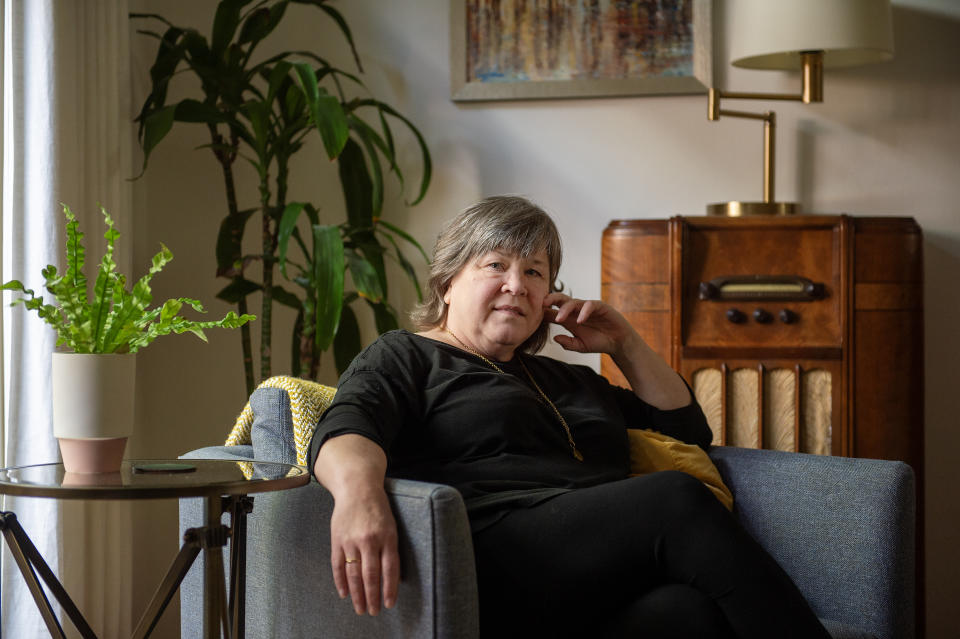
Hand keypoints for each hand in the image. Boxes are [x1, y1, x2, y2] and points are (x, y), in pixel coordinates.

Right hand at [329, 487, 399, 615]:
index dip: (389, 589)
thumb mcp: (391, 525)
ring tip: (360, 608)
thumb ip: (390, 549)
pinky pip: (338, 565)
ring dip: (357, 594)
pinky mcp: (337, 539)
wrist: (357, 487)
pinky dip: (340, 582)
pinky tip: (344, 594)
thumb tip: (391, 576)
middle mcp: (369, 540)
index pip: (390, 569)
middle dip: (372, 597)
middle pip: (371, 575)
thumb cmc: (378, 508)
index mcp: (387, 537)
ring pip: (354, 574)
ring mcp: (351, 540)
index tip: (389, 604)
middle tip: (373, 612)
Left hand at [543, 293, 637, 356]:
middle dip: (550, 300)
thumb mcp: (580, 346)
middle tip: (542, 305)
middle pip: (560, 300)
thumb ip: (568, 343)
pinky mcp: (599, 306)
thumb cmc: (598, 342)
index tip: (534, 315)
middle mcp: (576, 311)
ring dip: (564, 309)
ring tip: (559, 319)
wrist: (617, 342)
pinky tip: (580, 321)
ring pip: (573, 301)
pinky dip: (584, 312)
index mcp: (569, 319)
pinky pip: (590, 305)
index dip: (544, 312)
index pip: (553, 311)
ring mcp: (587, 307)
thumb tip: (555, 339)